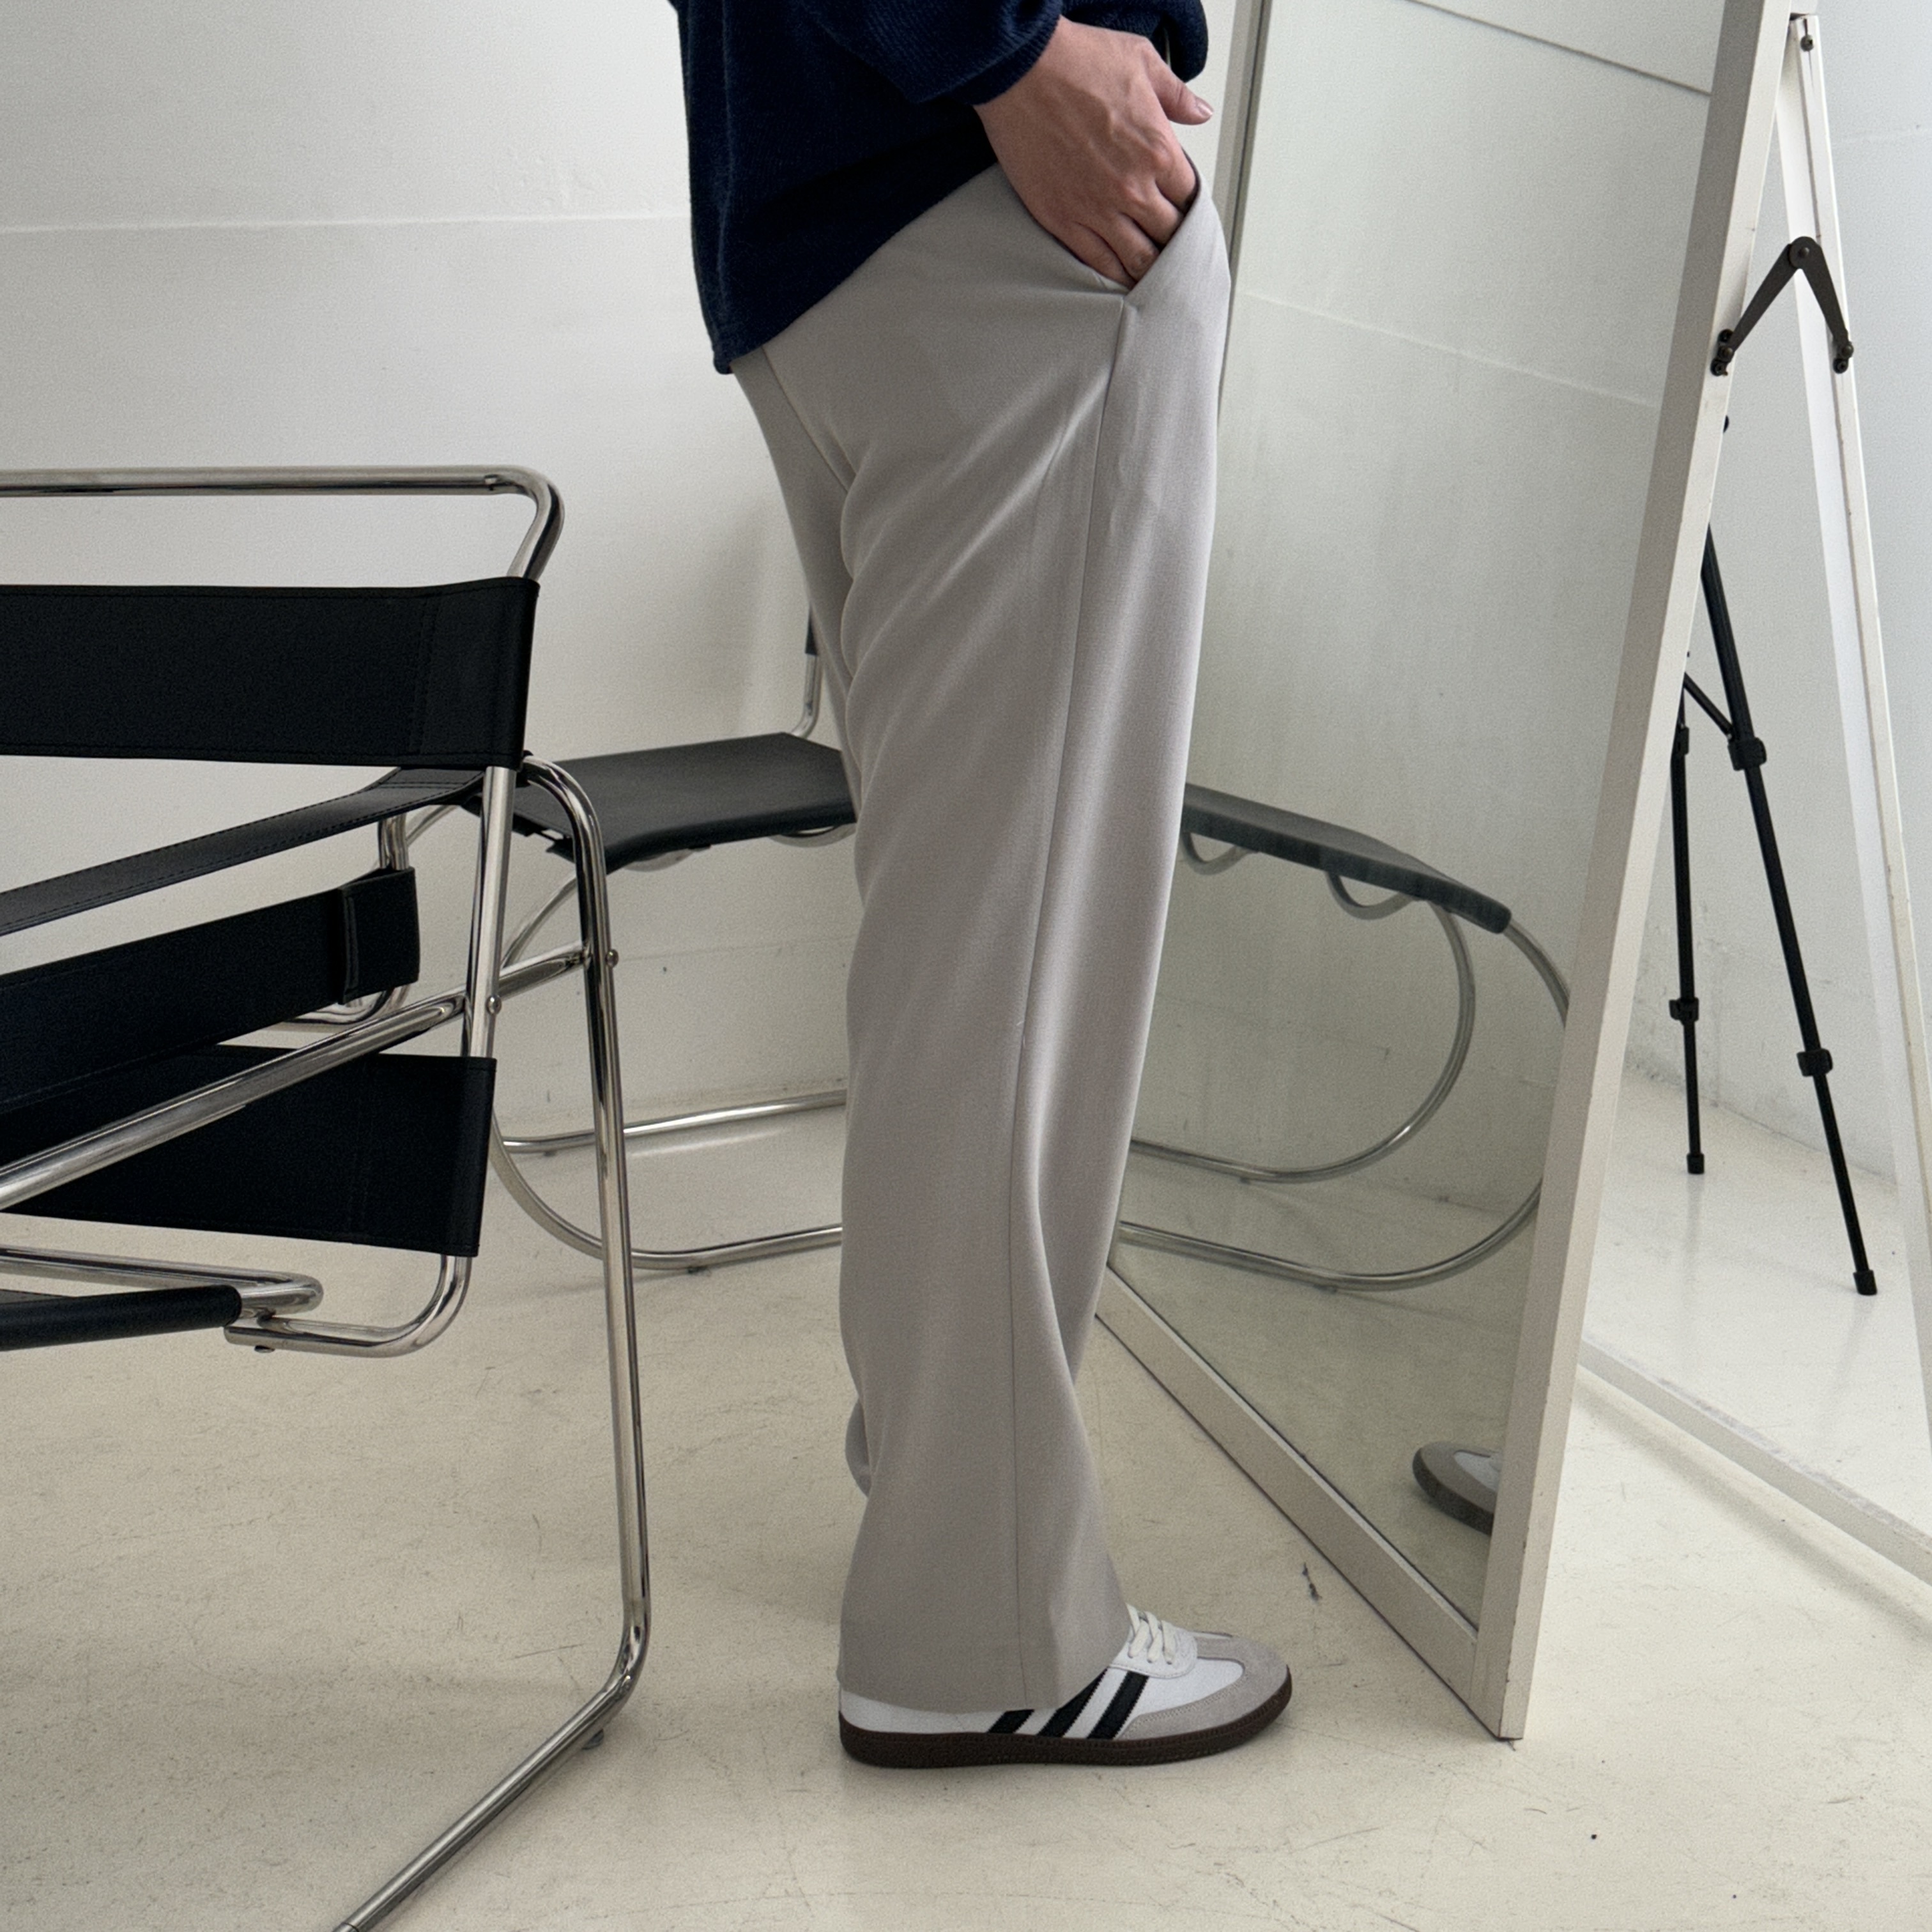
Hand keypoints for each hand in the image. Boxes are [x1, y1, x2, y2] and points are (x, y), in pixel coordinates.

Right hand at [974, 19, 1209, 285]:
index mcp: (1158, 151)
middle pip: (1169, 234)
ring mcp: (1097, 210)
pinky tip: (1121, 277)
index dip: (1189, 203)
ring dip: (1149, 267)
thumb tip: (1200, 112)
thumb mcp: (1141, 61)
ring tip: (1151, 269)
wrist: (1020, 70)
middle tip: (1169, 241)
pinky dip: (1115, 275)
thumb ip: (1176, 94)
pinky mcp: (1064, 221)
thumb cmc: (1075, 61)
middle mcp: (1132, 189)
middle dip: (1172, 238)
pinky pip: (1099, 263)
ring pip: (1138, 258)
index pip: (1190, 197)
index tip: (1182, 205)